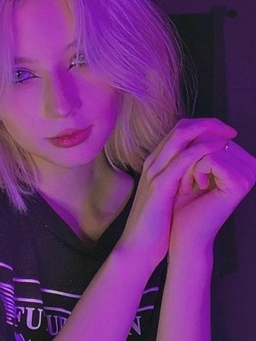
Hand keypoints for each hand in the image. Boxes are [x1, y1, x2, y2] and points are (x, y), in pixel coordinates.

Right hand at [119, 118, 238, 267]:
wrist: (138, 245)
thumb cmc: (156, 223)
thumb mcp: (168, 195)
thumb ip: (179, 179)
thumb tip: (200, 171)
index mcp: (155, 164)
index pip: (178, 132)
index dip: (202, 127)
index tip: (224, 134)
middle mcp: (153, 162)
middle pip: (180, 128)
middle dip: (208, 124)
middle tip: (230, 131)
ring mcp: (154, 172)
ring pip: (180, 137)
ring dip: (207, 131)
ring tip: (229, 137)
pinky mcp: (159, 185)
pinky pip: (182, 159)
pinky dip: (202, 150)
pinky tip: (218, 151)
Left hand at [169, 134, 255, 255]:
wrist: (179, 233)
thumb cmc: (180, 202)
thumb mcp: (188, 167)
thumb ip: (199, 145)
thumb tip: (202, 122)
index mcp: (238, 159)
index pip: (209, 132)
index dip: (188, 148)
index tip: (183, 174)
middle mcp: (248, 164)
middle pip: (209, 137)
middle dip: (187, 156)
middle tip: (183, 183)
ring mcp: (248, 173)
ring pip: (208, 146)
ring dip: (188, 166)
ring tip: (187, 187)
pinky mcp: (241, 183)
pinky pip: (211, 158)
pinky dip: (195, 171)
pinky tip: (196, 188)